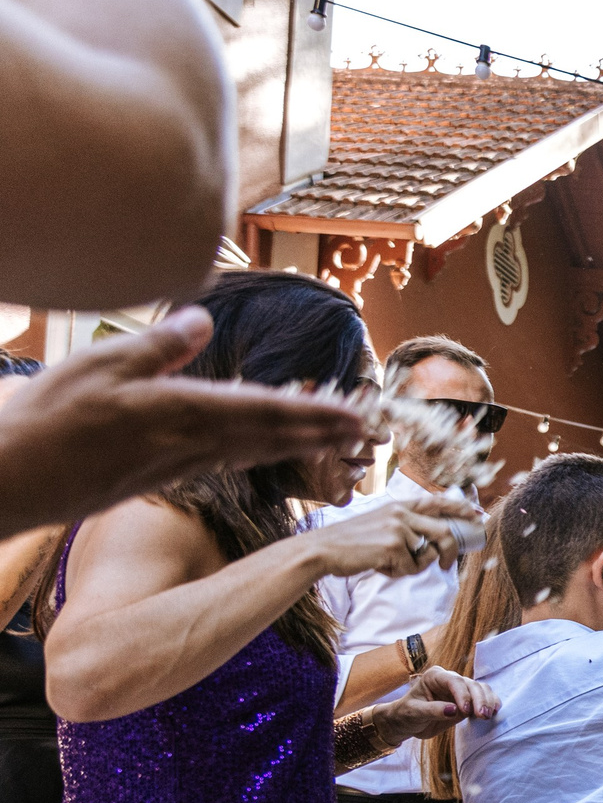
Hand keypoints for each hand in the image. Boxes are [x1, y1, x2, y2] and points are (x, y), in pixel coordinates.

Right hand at [0, 310, 368, 536]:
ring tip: (337, 438)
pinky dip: (259, 451)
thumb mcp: (97, 366)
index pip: (266, 412)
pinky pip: (226, 460)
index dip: (317, 415)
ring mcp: (178, 466)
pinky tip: (269, 447)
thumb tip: (203, 320)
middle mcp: (191, 445)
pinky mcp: (160, 478)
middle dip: (323, 432)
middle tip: (369, 432)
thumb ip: (155, 345)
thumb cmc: (47, 421)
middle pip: (272, 436)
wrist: (13, 482)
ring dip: (298, 443)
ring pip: (253, 450)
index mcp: (182, 413)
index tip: (358, 416)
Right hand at [304, 495, 481, 579]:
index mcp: (398, 506)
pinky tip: (379, 566)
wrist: (323, 549)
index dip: (460, 507)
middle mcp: (401, 513)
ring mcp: (398, 529)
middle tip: (448, 565)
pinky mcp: (393, 546)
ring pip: (427, 555)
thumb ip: (405, 528)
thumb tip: (433, 545)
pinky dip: (398, 573)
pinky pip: (411, 567)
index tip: (476, 514)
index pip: (437, 502)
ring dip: (414, 566)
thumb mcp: (379, 524)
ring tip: (390, 564)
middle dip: (451, 552)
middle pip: (444, 532)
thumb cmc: (351, 542)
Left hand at [371, 666, 499, 744]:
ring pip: (481, 689)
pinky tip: (494, 712)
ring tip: (487, 716)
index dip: (463, 695)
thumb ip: (433, 710)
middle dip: (479, 700)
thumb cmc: (407, 714)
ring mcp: (460, 690)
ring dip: (487, 701)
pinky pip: (484, 698)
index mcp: (435, 676)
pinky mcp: (468, 701)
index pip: (454, 681)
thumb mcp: (414, 713)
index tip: (466, 711)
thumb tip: (454, 711)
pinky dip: (491, 704)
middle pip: (471, 685)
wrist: (408, 722)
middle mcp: (450, 680)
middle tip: (482, 716)